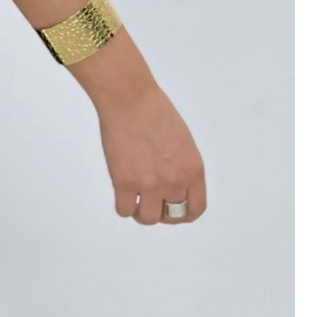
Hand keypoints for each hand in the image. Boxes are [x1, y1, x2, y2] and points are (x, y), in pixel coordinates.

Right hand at [96, 83, 206, 223]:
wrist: (129, 98)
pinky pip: (124, 209)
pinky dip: (123, 206)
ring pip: (148, 218)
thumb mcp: (183, 141)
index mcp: (193, 170)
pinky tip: (121, 192)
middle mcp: (175, 181)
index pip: (195, 209)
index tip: (173, 210)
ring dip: (141, 212)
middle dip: (161, 211)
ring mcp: (149, 184)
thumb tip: (173, 184)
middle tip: (150, 201)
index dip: (183, 214)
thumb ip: (182, 166)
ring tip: (134, 199)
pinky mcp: (124, 181)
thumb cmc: (153, 110)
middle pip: (172, 216)